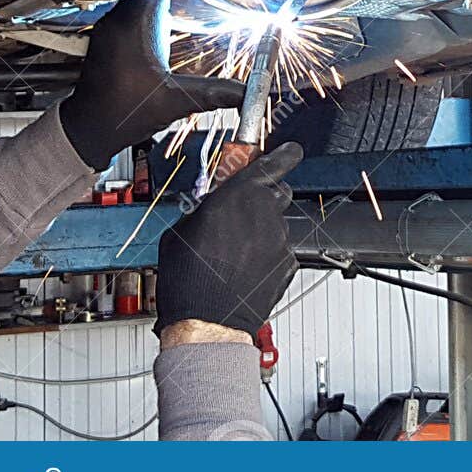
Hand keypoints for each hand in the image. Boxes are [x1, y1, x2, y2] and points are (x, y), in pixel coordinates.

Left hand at [59, 0, 245, 169]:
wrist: (90, 130)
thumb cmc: (121, 114)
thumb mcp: (176, 101)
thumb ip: (216, 93)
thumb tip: (248, 93)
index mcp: (133, 27)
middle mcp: (117, 22)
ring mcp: (109, 30)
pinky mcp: (108, 40)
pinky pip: (130, 13)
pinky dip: (150, 11)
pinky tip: (166, 21)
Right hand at [156, 143, 302, 337]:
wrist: (206, 320)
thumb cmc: (188, 278)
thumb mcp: (181, 231)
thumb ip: (205, 209)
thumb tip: (213, 205)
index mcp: (238, 196)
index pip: (273, 163)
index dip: (284, 155)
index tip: (291, 151)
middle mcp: (265, 213)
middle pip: (278, 193)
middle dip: (264, 199)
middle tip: (243, 216)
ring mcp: (280, 238)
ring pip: (278, 224)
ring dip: (262, 231)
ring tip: (236, 253)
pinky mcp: (288, 262)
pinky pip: (280, 250)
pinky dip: (268, 255)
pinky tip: (245, 269)